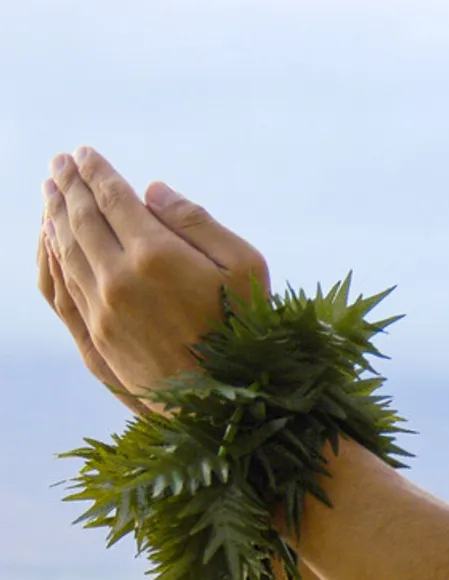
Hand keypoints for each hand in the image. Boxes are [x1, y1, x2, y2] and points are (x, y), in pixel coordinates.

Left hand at [38, 147, 269, 405]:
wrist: (226, 405)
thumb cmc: (247, 332)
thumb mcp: (246, 268)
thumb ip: (199, 223)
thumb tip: (153, 191)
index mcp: (157, 255)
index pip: (113, 199)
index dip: (96, 172)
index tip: (83, 153)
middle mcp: (119, 278)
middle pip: (81, 220)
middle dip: (67, 187)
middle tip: (58, 164)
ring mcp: (102, 310)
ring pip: (64, 250)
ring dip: (54, 216)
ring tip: (50, 194)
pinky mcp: (97, 337)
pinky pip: (60, 286)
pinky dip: (49, 256)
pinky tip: (49, 242)